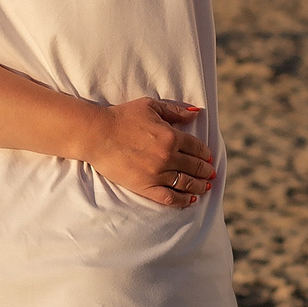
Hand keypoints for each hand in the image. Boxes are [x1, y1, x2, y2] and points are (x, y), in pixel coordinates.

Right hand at [88, 100, 214, 205]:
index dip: (205, 153)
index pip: (196, 148)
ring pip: (186, 183)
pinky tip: (190, 200)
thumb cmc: (122, 117)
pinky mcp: (145, 186)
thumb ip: (175, 111)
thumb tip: (196, 114)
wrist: (97, 134)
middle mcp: (168, 156)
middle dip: (206, 170)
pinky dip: (183, 200)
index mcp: (171, 136)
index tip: (208, 157)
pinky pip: (170, 197)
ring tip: (206, 187)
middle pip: (195, 166)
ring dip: (200, 186)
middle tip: (211, 173)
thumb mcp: (150, 106)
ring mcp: (157, 173)